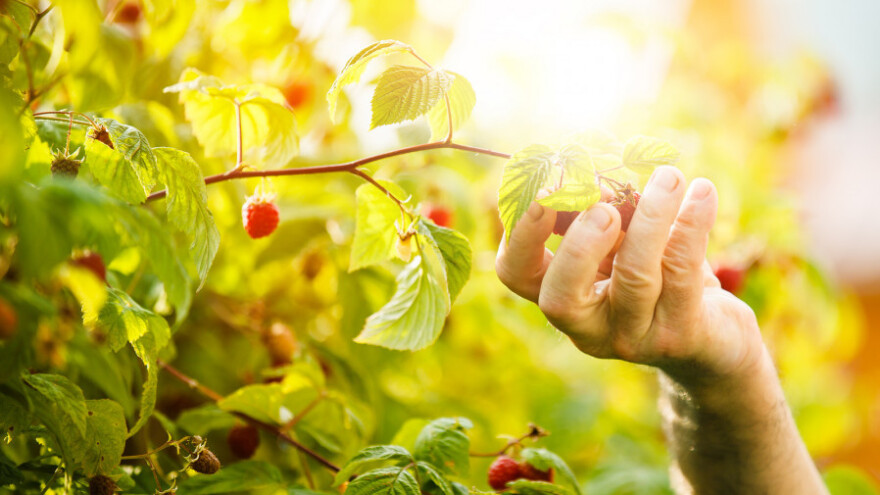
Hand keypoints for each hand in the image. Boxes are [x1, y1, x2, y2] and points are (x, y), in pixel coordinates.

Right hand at [495, 166, 764, 386]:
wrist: (715, 335)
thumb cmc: (658, 273)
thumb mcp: (622, 239)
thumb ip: (598, 208)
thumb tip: (588, 168)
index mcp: (560, 295)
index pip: (516, 274)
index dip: (522, 232)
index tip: (546, 189)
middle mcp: (587, 326)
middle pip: (559, 299)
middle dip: (577, 245)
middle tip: (603, 206)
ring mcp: (633, 337)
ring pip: (634, 278)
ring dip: (651, 218)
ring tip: (668, 178)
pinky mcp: (681, 335)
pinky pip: (684, 273)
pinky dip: (692, 224)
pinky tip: (702, 191)